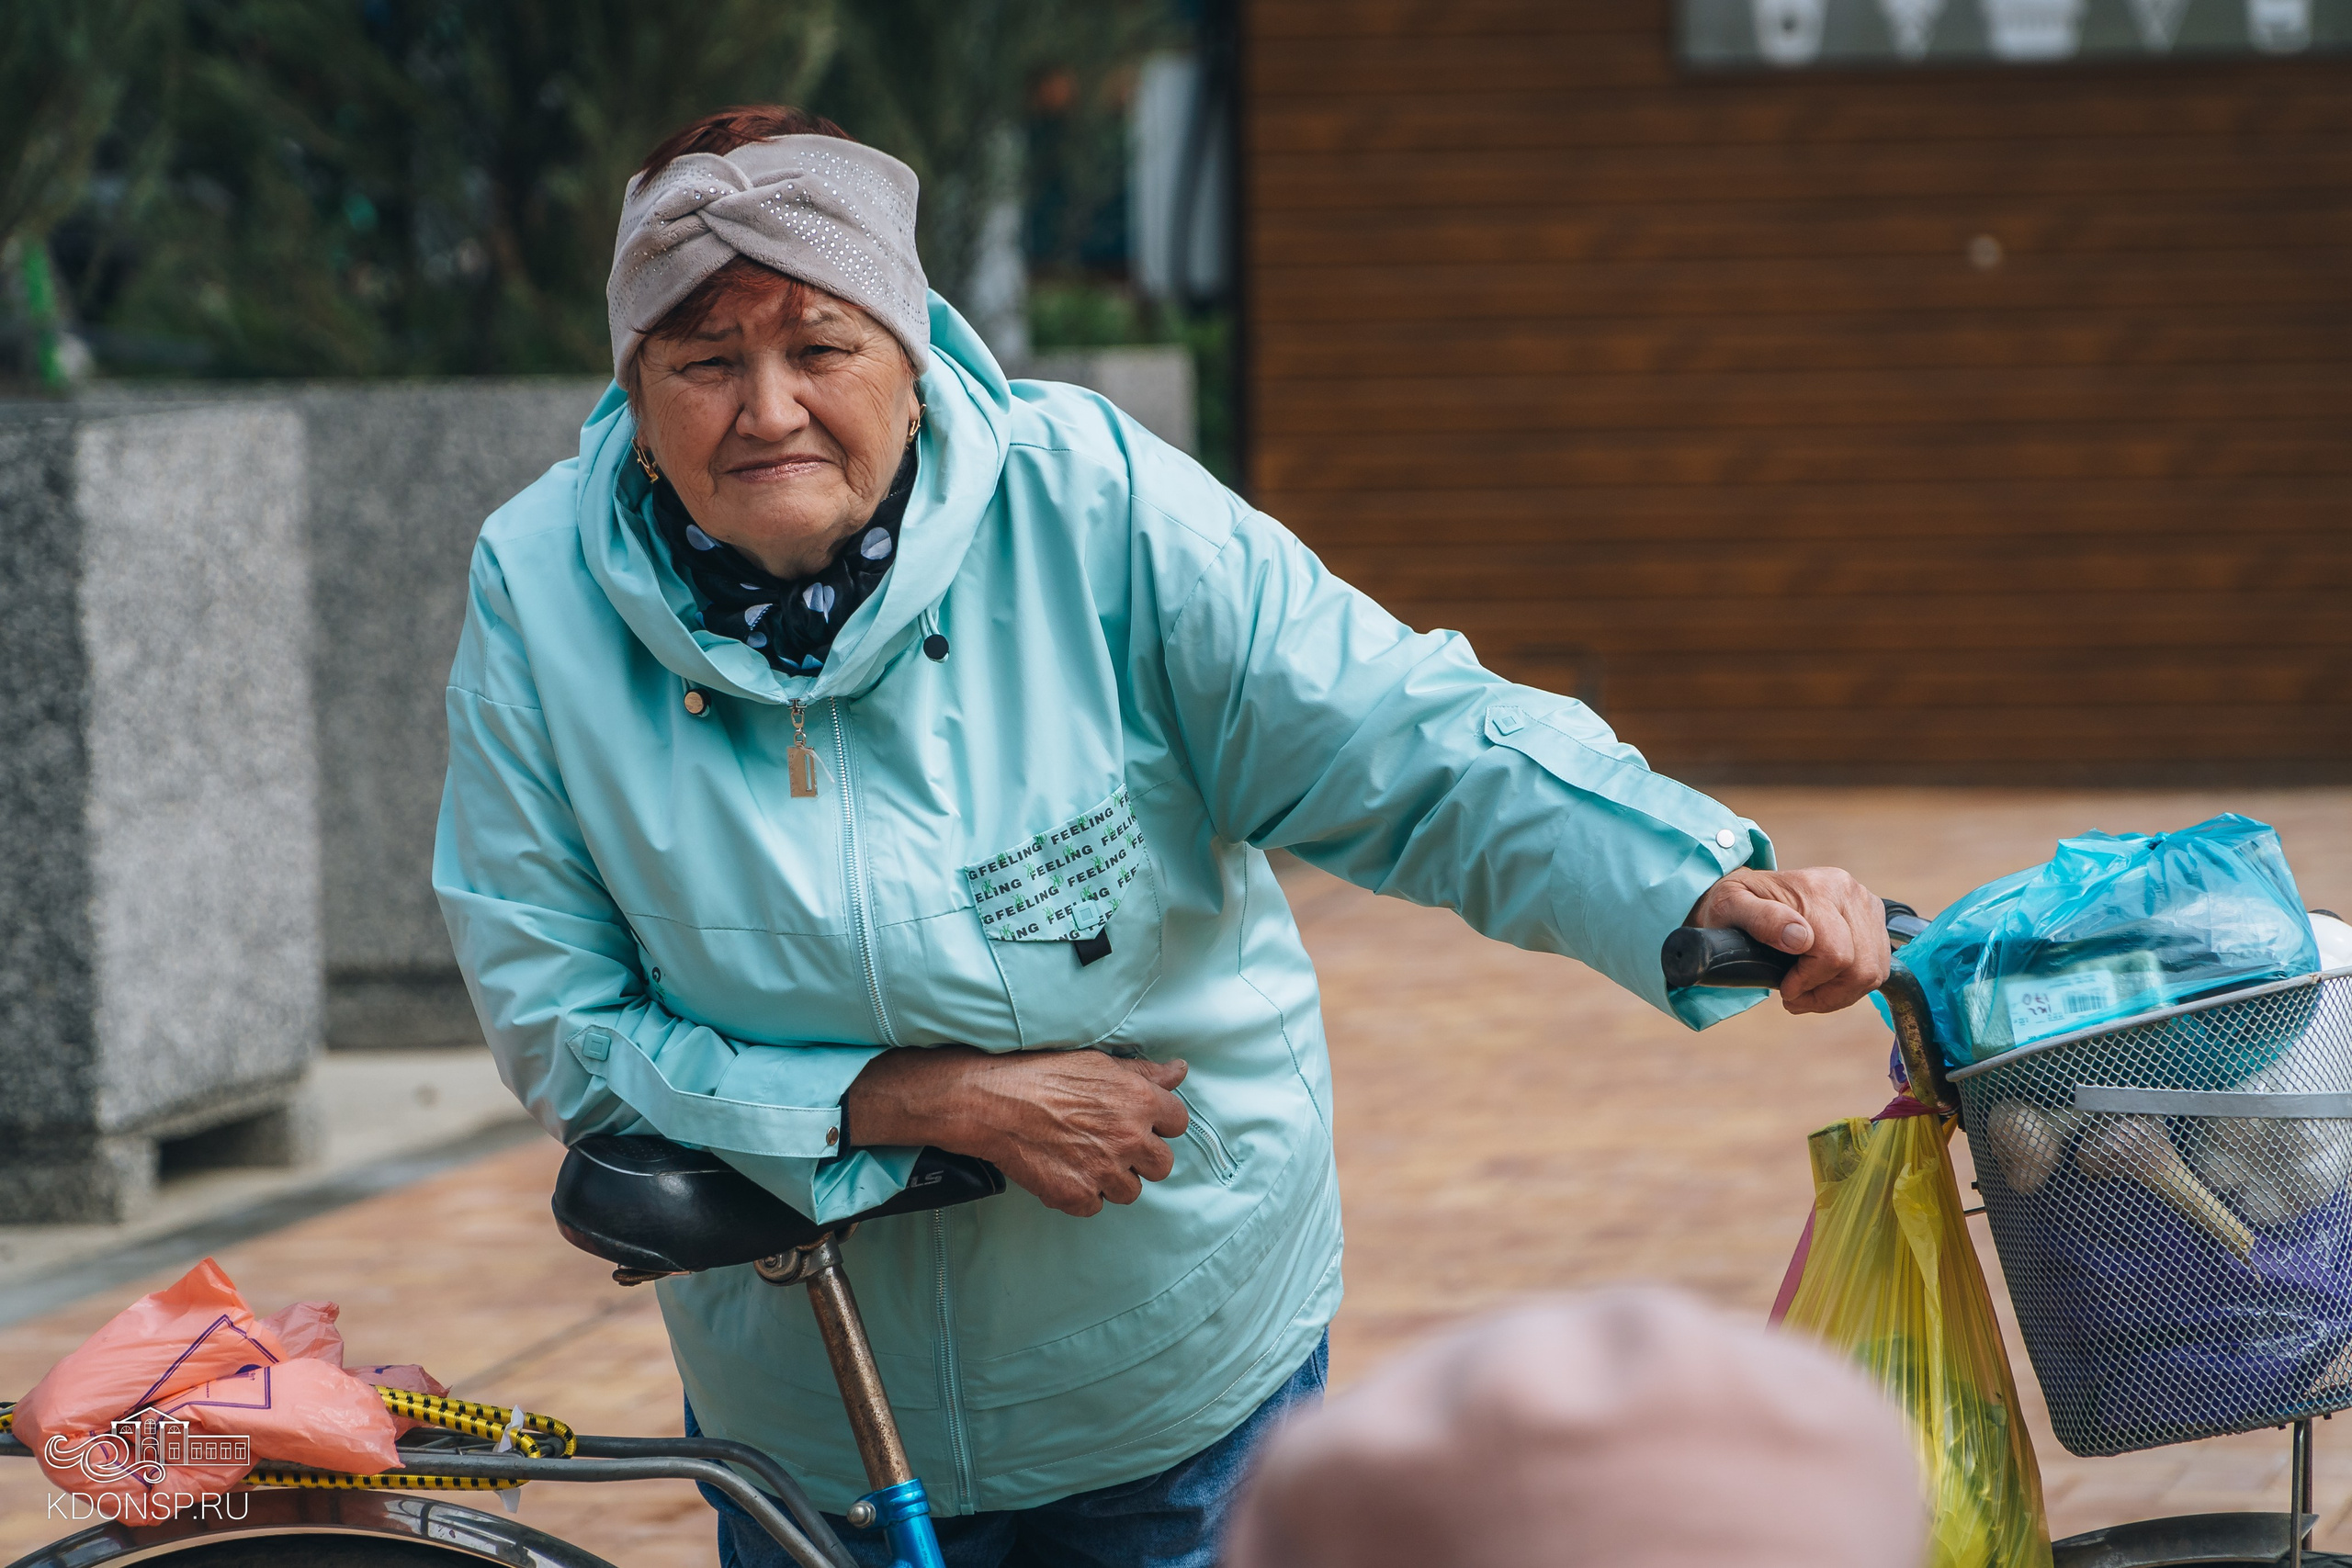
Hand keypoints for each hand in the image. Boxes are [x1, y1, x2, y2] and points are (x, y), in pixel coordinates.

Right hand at [843, 1046, 1190, 1216]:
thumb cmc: (1042, 1074)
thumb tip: (1178, 1071)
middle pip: (1162, 1165)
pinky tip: (1063, 1170)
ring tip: (1083, 1156)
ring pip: (1130, 1190)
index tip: (1138, 1122)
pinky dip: (1081, 1193)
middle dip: (1141, 1156)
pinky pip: (1095, 1205)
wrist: (992, 1102)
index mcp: (1140, 1102)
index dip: (1158, 1123)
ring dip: (1112, 1178)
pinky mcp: (1077, 1196)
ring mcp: (1105, 1172)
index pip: (1178, 1123)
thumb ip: (1145, 1072)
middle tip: (1111, 1143)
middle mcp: (1130, 1139)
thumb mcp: (1099, 1063)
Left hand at [1689, 866, 1890, 1014]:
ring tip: (1806, 993)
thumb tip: (1800, 939)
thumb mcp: (1730, 907)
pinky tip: (1823, 984)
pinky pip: (1876, 968)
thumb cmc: (1734, 905)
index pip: (1834, 953)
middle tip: (1794, 999)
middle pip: (1860, 967)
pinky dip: (1850, 987)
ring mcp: (1865, 906)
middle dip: (1826, 995)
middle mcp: (1849, 892)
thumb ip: (1761, 919)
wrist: (1749, 894)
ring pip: (1872, 972)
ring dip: (1839, 995)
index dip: (1810, 981)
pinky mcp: (1873, 920)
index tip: (1785, 989)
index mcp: (1816, 888)